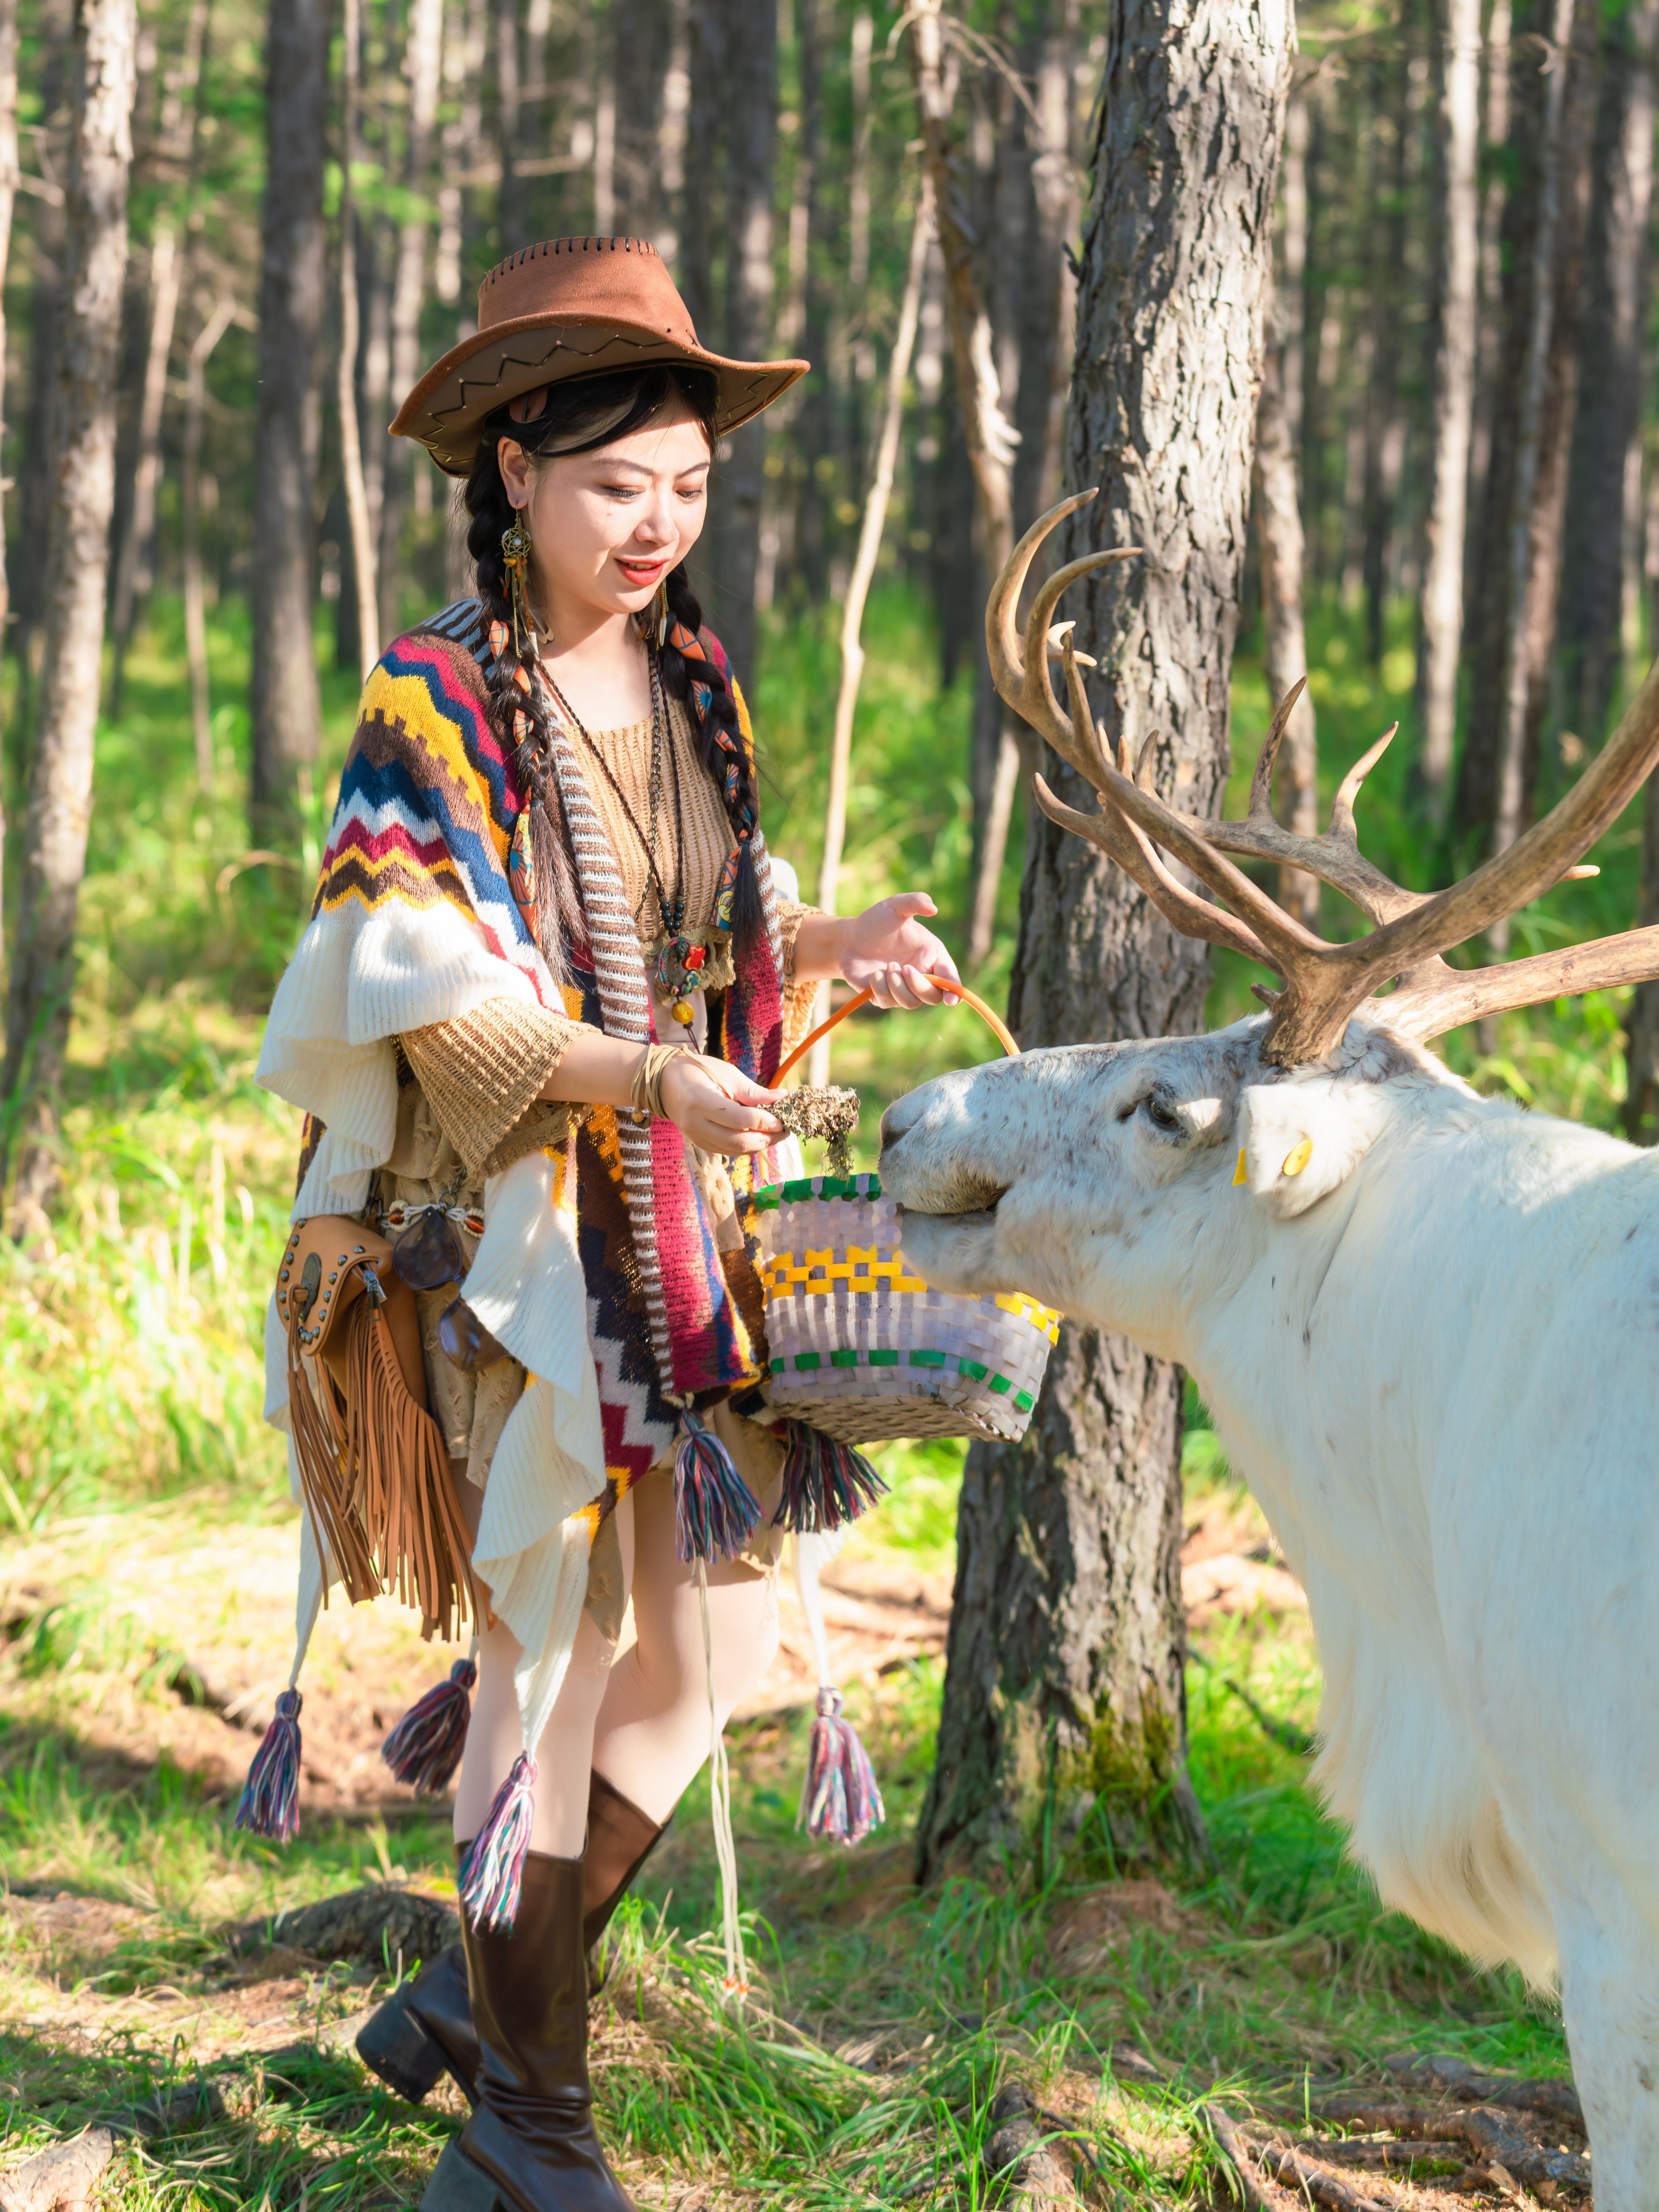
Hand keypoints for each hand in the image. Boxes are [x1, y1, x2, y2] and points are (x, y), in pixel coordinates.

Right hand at [659, 1053, 783, 1154]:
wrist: (665, 1083)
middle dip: (766, 1138)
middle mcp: (695, 1123)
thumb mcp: (726, 1073)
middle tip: (783, 1130)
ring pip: (734, 1150)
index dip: (764, 1121)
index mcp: (700, 1101)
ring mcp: (695, 1136)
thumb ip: (753, 1091)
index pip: (739, 1119)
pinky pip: (727, 1151)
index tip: (781, 1119)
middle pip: (738, 1141)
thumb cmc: (698, 1071)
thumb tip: (781, 1098)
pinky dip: (746, 1147)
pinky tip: (759, 1136)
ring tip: (775, 1134)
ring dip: (759, 1145)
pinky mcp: (698, 1143)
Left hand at [839, 893, 960, 1010]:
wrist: (848, 939)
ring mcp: (903, 989)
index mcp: (932, 955)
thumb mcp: (894, 906)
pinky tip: (874, 974)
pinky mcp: (885, 997)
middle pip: (933, 996)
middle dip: (920, 986)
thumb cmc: (875, 922)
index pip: (949, 979)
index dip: (954, 991)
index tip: (951, 1000)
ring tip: (887, 966)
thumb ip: (915, 902)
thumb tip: (933, 908)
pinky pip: (888, 1002)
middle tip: (905, 968)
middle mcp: (921, 975)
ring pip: (911, 1002)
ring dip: (898, 986)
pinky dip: (880, 987)